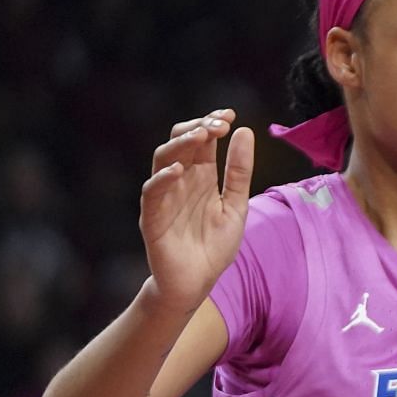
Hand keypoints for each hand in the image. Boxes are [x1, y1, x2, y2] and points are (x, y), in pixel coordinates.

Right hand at [140, 110, 255, 312]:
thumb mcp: (236, 205)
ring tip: (201, 136)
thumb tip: (245, 132)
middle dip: (198, 129)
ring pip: (163, 160)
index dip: (211, 124)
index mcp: (200, 177)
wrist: (197, 283)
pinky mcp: (152, 217)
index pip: (202, 142)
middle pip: (180, 143)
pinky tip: (179, 170)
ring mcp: (164, 197)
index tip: (229, 114)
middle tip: (218, 123)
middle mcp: (180, 182)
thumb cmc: (214, 246)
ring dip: (181, 145)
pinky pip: (151, 193)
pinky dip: (162, 179)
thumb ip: (239, 172)